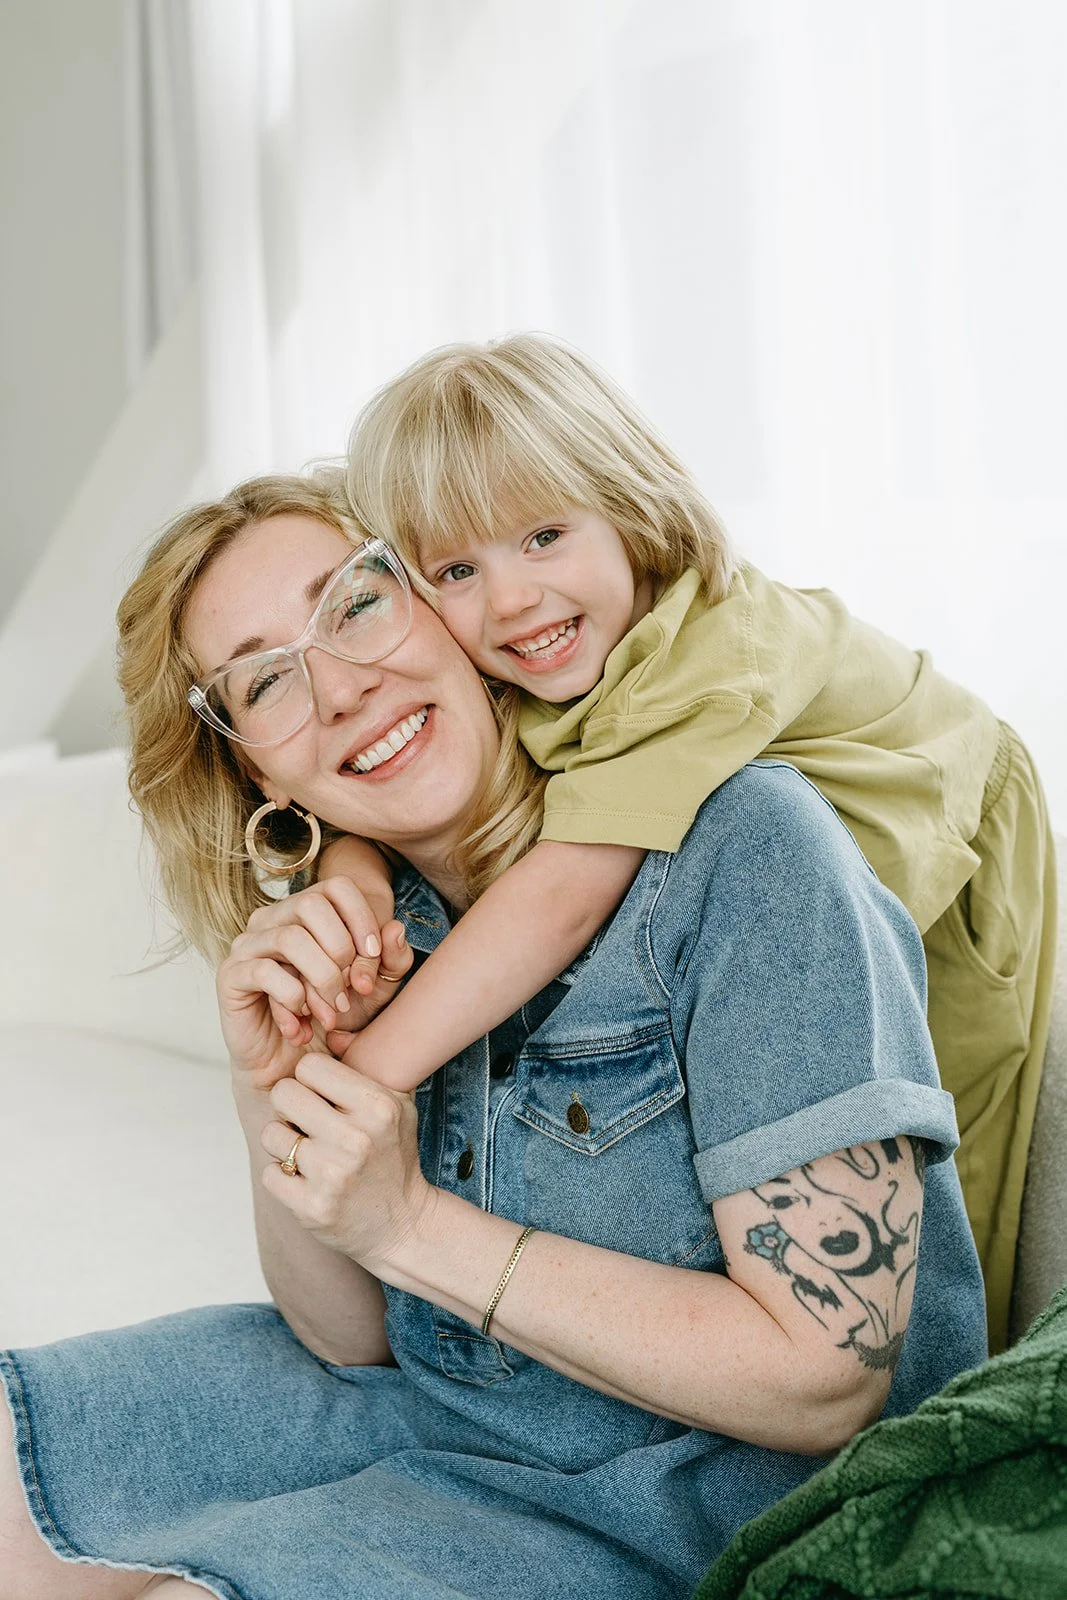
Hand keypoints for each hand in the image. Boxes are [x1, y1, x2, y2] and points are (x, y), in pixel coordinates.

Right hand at [217, 878, 413, 1090]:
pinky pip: (265, 972)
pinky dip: (292, 999)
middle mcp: (273, 919)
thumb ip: (392, 961)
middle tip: (350, 993)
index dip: (362, 918)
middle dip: (341, 950)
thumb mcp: (375, 991)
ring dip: (320, 979)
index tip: (374, 958)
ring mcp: (248, 944)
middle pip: (311, 905)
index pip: (336, 887)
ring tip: (331, 1013)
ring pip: (290, 938)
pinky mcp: (231, 975)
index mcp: (305, 913)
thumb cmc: (332, 1019)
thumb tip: (395, 929)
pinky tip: (301, 1023)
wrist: (292, 1066)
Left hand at [260, 1051, 434, 1268]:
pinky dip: (282, 1176)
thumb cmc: (394, 1155)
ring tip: (306, 1152)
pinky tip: (305, 1180)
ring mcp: (332, 1176)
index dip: (310, 1080)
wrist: (404, 1224)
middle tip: (305, 1121)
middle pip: (284, 1093)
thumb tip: (329, 1031)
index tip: (321, 1096)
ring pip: (271, 1134)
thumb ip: (366, 1069)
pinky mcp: (311, 1208)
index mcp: (376, 1106)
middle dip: (290, 1106)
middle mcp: (354, 1139)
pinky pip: (270, 1174)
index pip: (310, 1067)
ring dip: (283, 1143)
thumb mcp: (397, 1105)